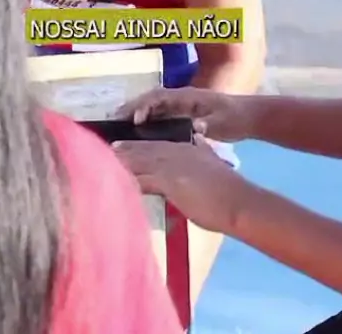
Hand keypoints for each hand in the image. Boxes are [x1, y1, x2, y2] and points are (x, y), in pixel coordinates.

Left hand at [114, 136, 247, 233]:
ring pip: (141, 161)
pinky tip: (115, 179)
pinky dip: (129, 179)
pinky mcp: (169, 181)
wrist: (237, 202)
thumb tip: (199, 140)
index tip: (123, 145)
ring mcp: (171, 166)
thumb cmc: (228, 189)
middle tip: (107, 147)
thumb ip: (204, 151)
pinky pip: (143, 179)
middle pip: (145, 150)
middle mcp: (176, 153)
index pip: (156, 146)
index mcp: (186, 149)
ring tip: (104, 159)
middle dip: (126, 150)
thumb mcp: (213, 163)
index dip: (138, 146)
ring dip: (122, 161)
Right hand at [116, 87, 257, 142]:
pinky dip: (145, 118)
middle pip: (151, 99)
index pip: (160, 97)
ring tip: (117, 123)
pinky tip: (136, 129)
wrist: (247, 116)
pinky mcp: (182, 113)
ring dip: (136, 111)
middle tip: (113, 119)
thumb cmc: (235, 118)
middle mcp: (180, 97)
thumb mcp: (224, 122)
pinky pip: (159, 113)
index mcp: (188, 96)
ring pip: (153, 105)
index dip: (145, 106)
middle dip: (132, 106)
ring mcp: (180, 104)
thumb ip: (210, 124)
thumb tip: (195, 126)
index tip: (135, 119)